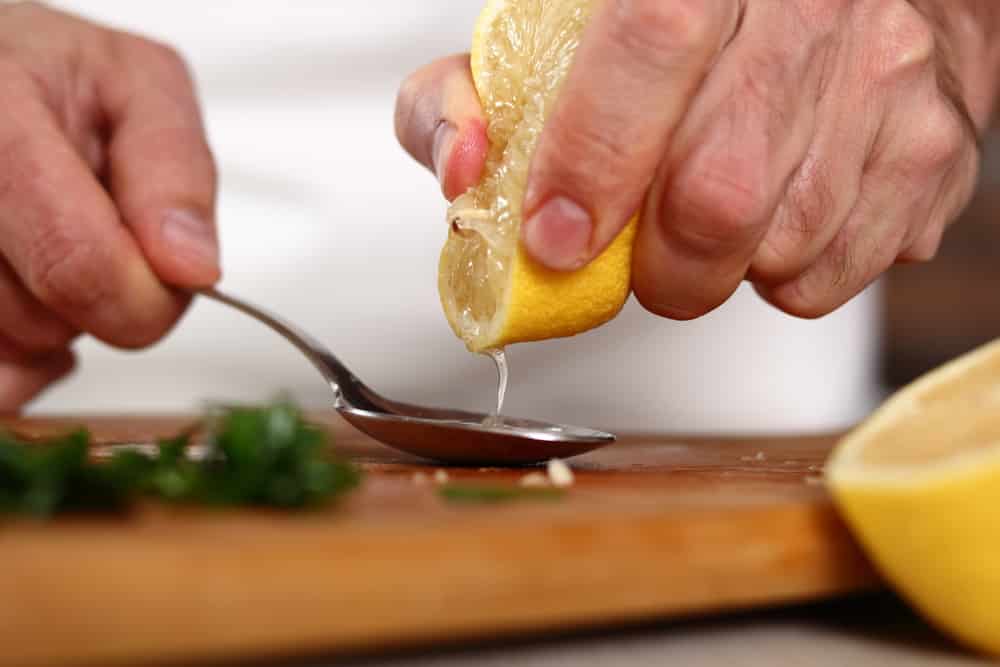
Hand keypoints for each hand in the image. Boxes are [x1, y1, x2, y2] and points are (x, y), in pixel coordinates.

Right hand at [0, 3, 218, 409]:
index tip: (169, 277)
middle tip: (94, 233)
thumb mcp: (141, 87)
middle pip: (42, 320)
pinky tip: (25, 292)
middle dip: (100, 301)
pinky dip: (18, 359)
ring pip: (9, 349)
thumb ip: (174, 174)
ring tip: (44, 242)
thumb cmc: (55, 75)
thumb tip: (191, 268)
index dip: (142, 297)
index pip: (77, 261)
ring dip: (50, 321)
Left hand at [396, 0, 998, 318]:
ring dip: (716, 266)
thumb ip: (472, 90)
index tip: (555, 236)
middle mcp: (815, 6)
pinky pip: (831, 274)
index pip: (650, 47)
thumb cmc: (687, 22)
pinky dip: (778, 274)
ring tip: (708, 215)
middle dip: (651, 267)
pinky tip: (771, 214)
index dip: (593, 160)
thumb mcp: (557, 32)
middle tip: (631, 254)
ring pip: (776, 249)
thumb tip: (461, 168)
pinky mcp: (935, 149)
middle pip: (716, 193)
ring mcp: (889, 78)